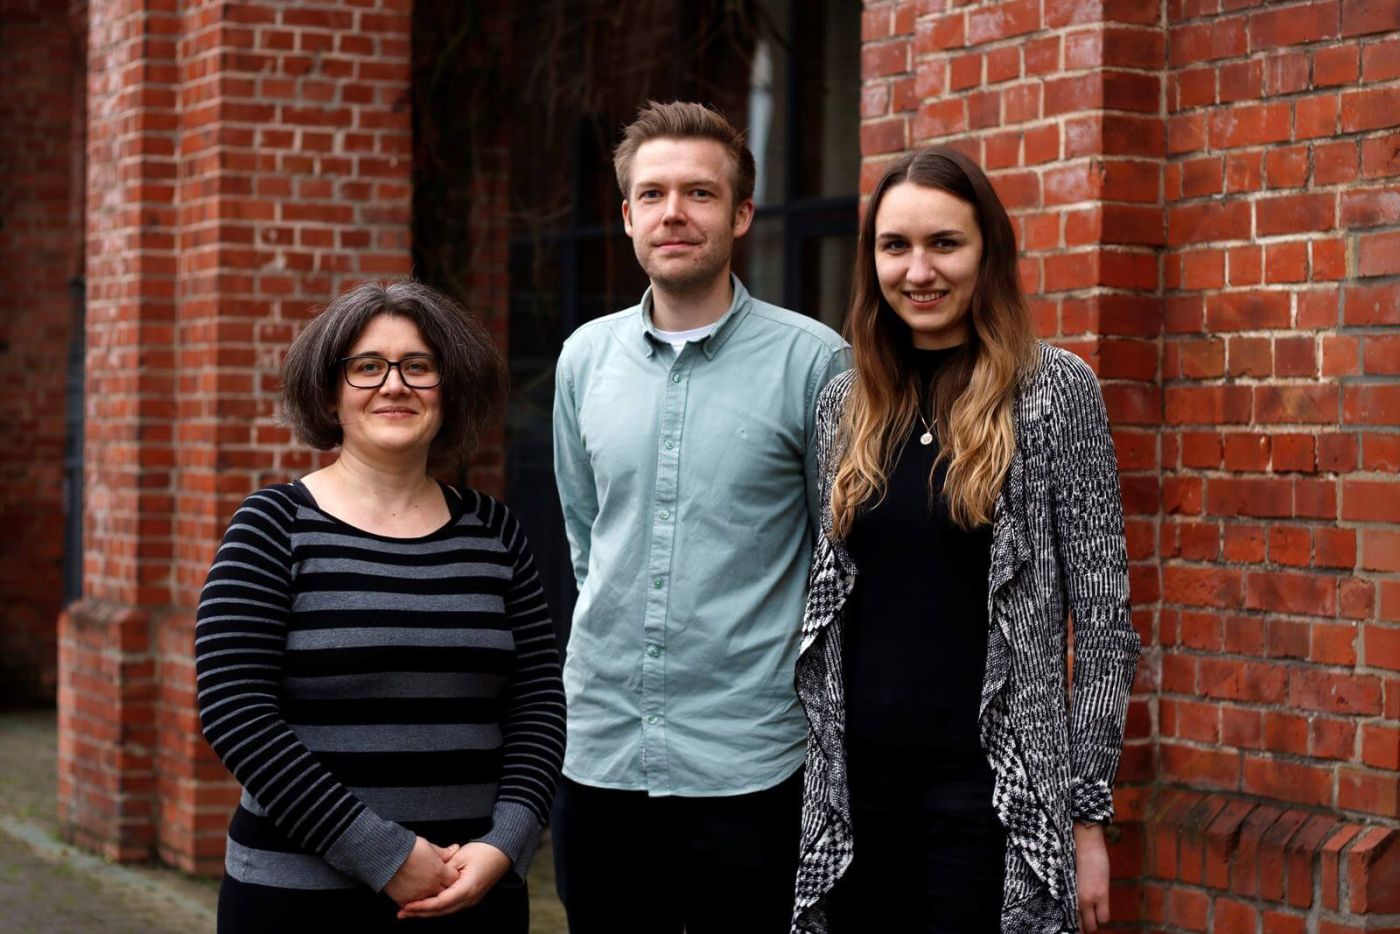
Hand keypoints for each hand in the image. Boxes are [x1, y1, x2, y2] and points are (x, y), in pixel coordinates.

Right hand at [383, 837, 458, 906]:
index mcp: (439, 872)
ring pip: (430, 900)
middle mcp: (431, 886)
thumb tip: (454, 849)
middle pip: (444, 891)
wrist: (385, 855)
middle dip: (444, 886)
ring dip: (430, 895)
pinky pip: (414, 906)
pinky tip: (413, 896)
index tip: (449, 871)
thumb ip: (443, 852)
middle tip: (438, 880)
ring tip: (424, 887)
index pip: (454, 878)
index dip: (453, 874)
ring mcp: (418, 895)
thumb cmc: (406, 848)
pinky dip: (415, 902)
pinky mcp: (405, 900)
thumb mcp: (428, 846)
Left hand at [397, 842, 511, 918]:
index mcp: (467, 889)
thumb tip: (428, 880)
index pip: (440, 902)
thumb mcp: (460, 856)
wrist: (502, 853)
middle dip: (420, 913)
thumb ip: (444, 870)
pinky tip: (425, 906)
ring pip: (445, 911)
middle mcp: (469, 899)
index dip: (422, 906)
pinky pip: (450, 906)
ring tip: (409, 911)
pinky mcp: (469, 898)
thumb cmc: (483, 851)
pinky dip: (436, 907)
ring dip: (426, 912)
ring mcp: (470, 900)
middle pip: (441, 911)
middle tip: (401, 913)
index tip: (407, 906)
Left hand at [1074, 822, 1109, 932]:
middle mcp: (1071, 899)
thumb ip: (1069, 892)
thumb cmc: (1073, 854)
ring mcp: (1086, 899)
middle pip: (1078, 926)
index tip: (1074, 924)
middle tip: (1087, 919)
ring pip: (1092, 926)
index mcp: (1061, 894)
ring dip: (1094, 921)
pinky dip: (1103, 917)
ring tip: (1094, 913)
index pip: (1066, 920)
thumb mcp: (1066, 877)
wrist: (1083, 839)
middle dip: (1084, 925)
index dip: (1072, 924)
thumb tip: (1075, 904)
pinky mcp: (1100, 894)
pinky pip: (1104, 918)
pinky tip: (1101, 909)